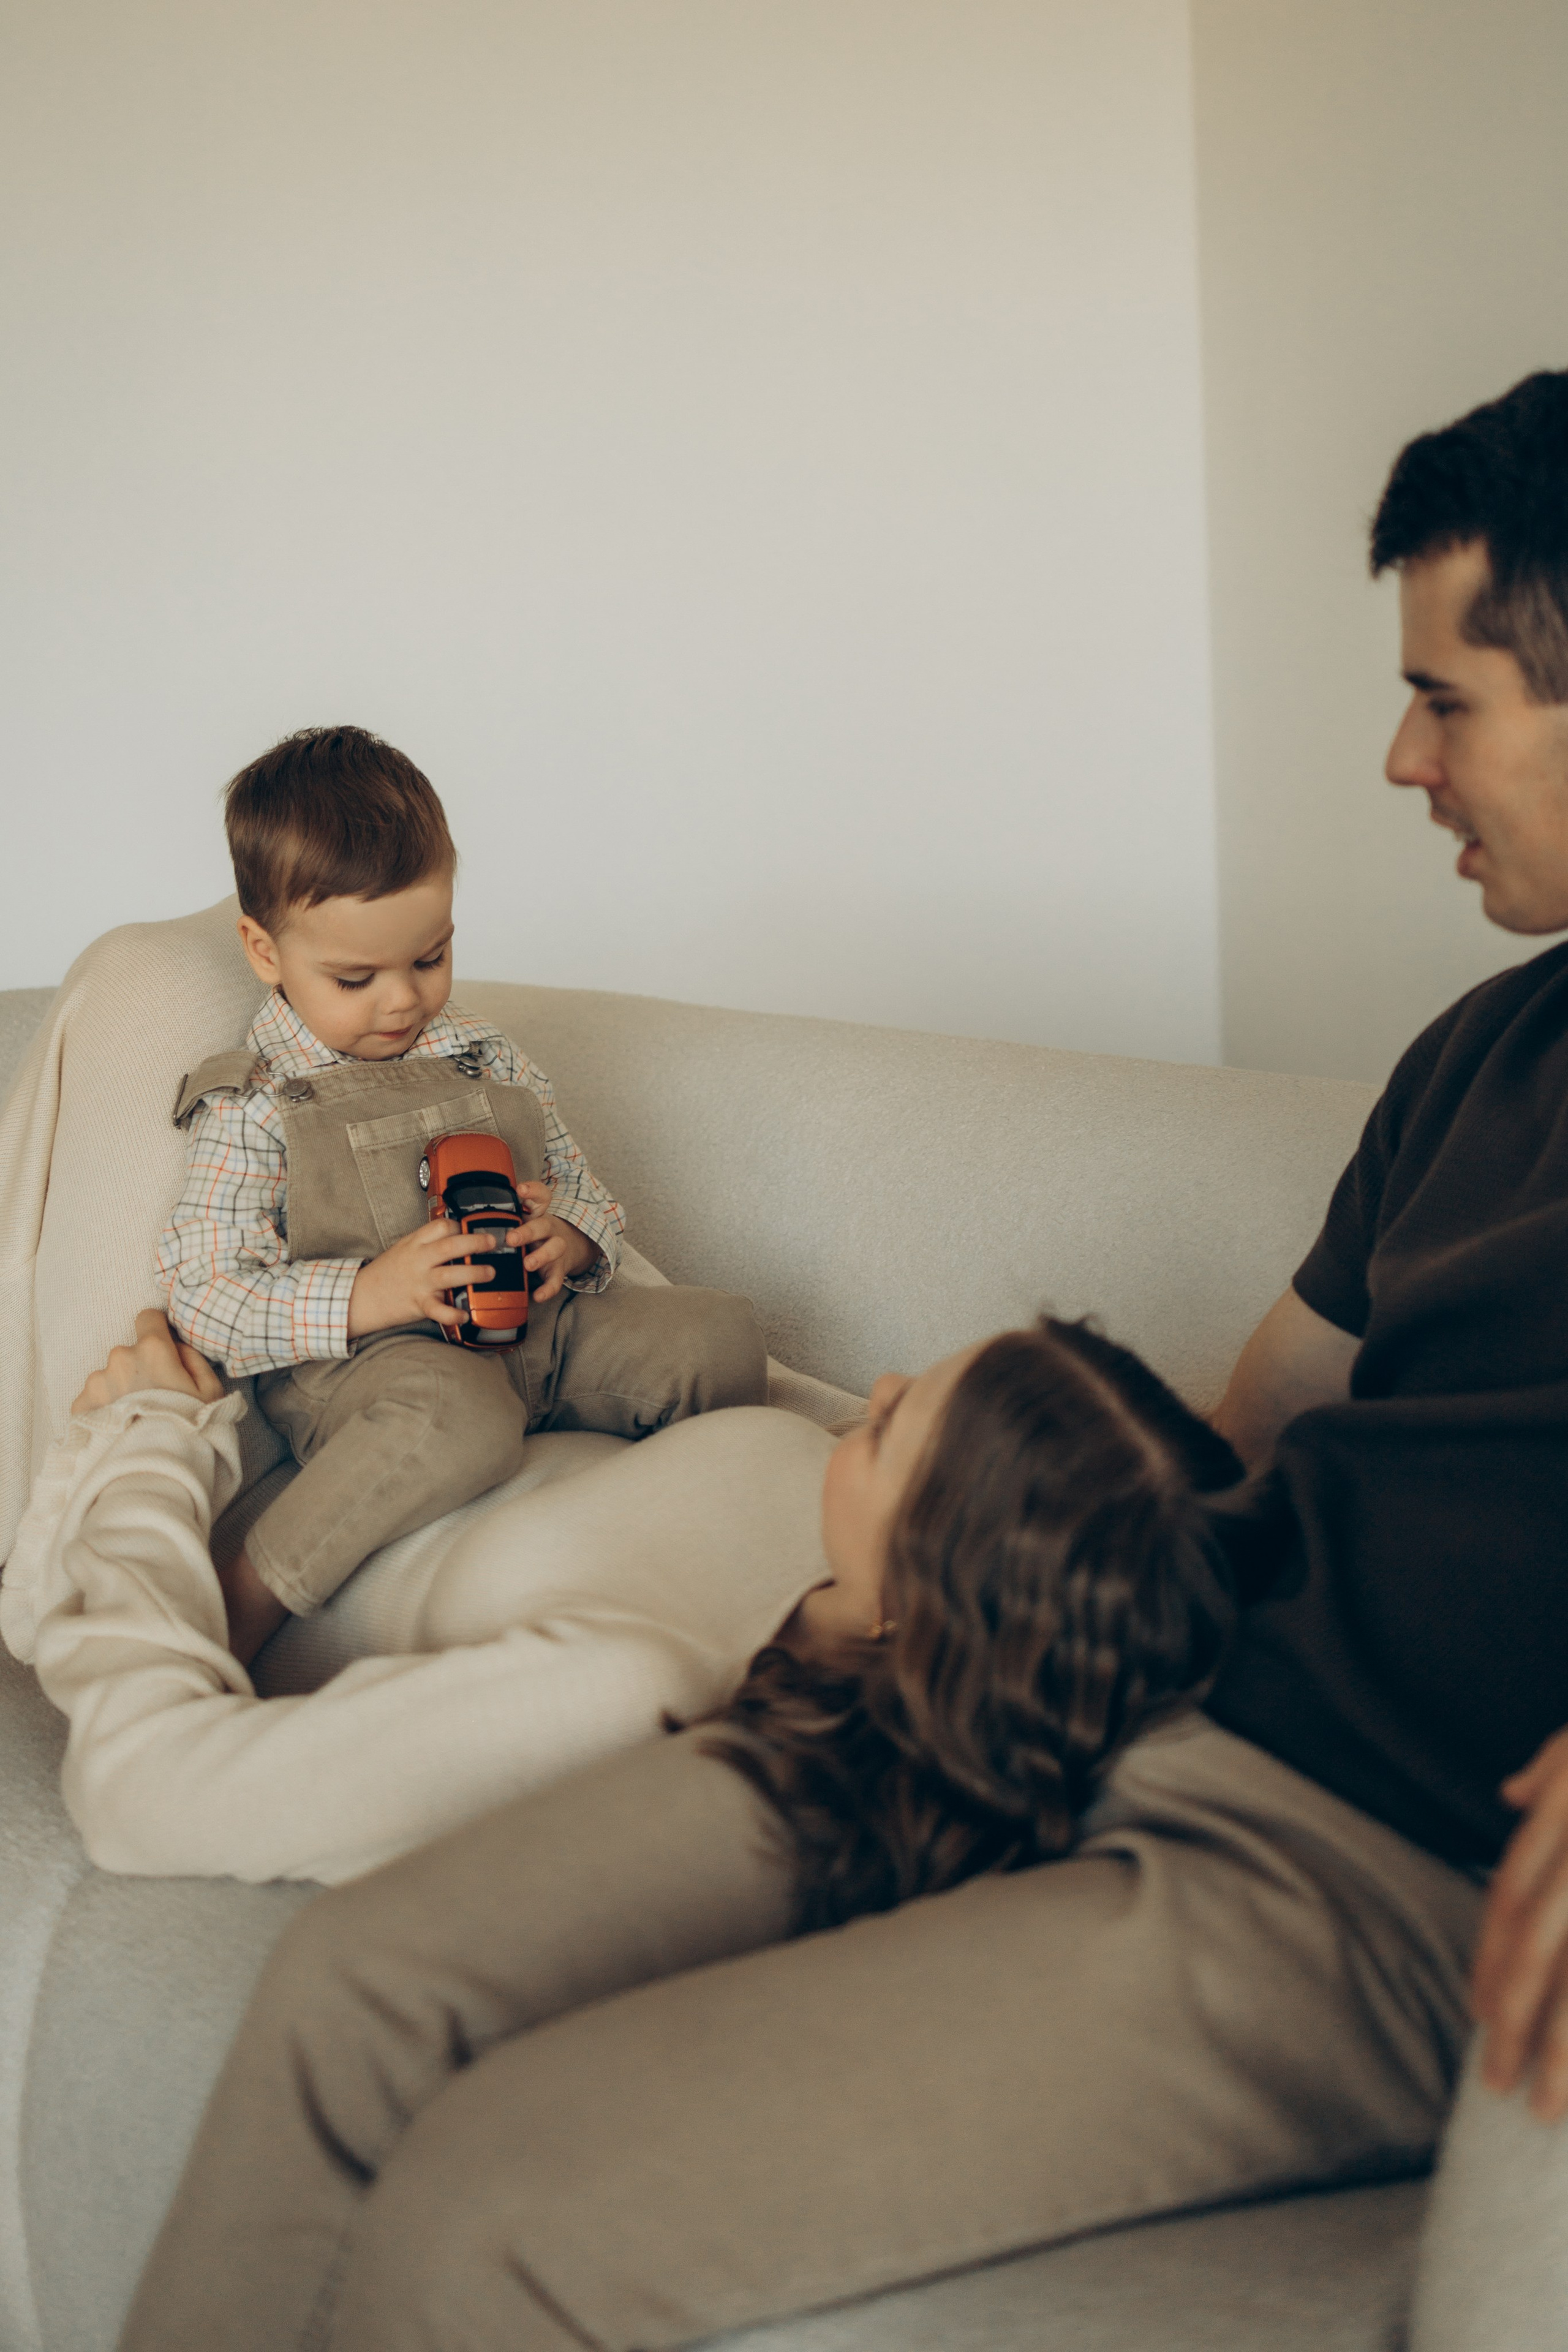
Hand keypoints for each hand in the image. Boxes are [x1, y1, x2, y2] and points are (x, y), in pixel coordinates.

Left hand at [72, 1310, 226, 1415]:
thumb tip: (178, 1347)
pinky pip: (93, 1397)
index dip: (157, 1331)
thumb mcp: (211, 1390)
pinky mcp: (81, 1403)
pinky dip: (103, 1407)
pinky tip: (118, 1426)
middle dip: (139, 1368)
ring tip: (134, 1417)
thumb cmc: (187, 1427)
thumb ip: (195, 1359)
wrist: (153, 1466)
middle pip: (129, 1352)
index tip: (162, 1350)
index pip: (147, 1317)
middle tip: (153, 1397)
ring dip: (120, 1389)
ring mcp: (97, 1380)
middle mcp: (120, 1357)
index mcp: (153, 1349)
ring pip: (110, 1376)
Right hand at [347, 1219, 501, 1339]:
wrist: (361, 1297)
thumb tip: (455, 1233)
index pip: (440, 1227)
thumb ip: (427, 1242)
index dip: (460, 1226)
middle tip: (492, 1243)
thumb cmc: (386, 1273)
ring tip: (490, 1273)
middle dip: (475, 1243)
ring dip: (473, 1273)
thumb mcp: (404, 1248)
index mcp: (415, 1244)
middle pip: (449, 1247)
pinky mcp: (419, 1304)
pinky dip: (453, 1314)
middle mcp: (418, 1261)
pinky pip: (438, 1310)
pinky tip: (465, 1315)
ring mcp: (419, 1282)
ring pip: (449, 1275)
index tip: (472, 1229)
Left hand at [512, 1182, 600, 1303]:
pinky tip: (538, 1295)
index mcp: (538, 1216)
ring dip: (541, 1256)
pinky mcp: (558, 1270)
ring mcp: (556, 1249)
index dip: (533, 1191)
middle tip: (511, 1238)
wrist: (570, 1249)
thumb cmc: (536, 1235)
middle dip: (527, 1231)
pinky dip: (548, 1288)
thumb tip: (462, 1220)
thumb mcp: (524, 1222)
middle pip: (543, 1225)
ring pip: (555, 1248)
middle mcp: (549, 1230)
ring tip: (528, 1264)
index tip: (521, 1189)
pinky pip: (556, 1280)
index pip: (541, 1197)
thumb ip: (502, 1219)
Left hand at [1472, 1725, 1567, 2117]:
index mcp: (1563, 1821)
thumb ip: (1551, 1768)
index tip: (1478, 2018)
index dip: (1488, 1966)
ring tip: (1549, 2110)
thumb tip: (1511, 1793)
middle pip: (1536, 1955)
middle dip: (1512, 2025)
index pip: (1509, 1907)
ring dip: (1567, 2054)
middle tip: (1497, 2084)